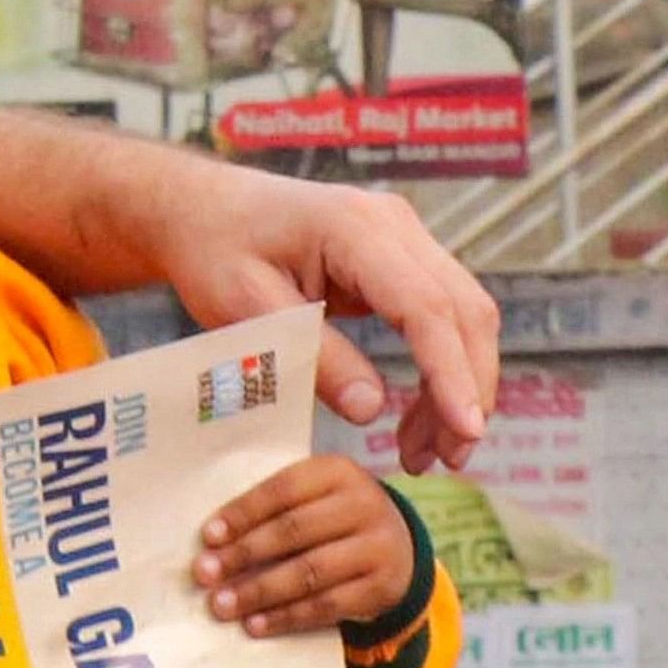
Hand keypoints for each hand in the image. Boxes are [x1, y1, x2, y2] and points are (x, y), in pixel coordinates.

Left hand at [156, 172, 495, 472]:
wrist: (199, 207)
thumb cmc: (212, 251)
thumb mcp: (245, 309)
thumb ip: (311, 355)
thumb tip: (370, 409)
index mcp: (352, 227)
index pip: (425, 306)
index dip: (451, 371)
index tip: (466, 429)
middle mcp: (392, 223)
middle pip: (463, 309)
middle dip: (468, 388)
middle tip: (448, 460)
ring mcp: (403, 235)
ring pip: (463, 313)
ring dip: (460, 383)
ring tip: (430, 452)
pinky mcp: (400, 255)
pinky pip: (441, 312)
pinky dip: (442, 366)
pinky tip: (423, 415)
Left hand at [194, 454, 417, 637]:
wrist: (398, 550)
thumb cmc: (333, 520)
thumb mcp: (314, 498)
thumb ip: (274, 510)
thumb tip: (213, 545)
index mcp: (337, 472)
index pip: (283, 490)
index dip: (243, 513)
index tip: (208, 537)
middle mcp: (364, 504)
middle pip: (293, 531)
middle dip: (244, 554)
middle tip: (204, 574)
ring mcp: (379, 547)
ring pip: (309, 572)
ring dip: (259, 591)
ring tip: (222, 605)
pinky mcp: (383, 587)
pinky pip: (327, 606)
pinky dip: (287, 617)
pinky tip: (256, 625)